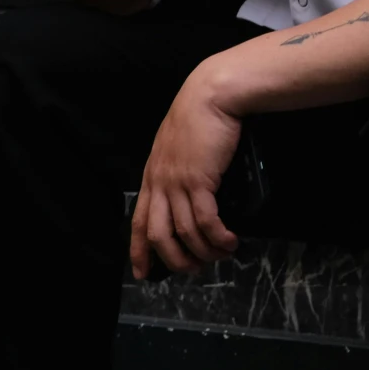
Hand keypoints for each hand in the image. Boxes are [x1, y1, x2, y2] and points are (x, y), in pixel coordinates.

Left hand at [130, 60, 245, 277]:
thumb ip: (177, 168)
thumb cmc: (198, 115)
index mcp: (152, 176)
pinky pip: (206, 220)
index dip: (139, 252)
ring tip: (221, 255)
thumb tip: (190, 191)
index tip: (143, 274)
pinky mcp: (199, 180)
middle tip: (194, 269)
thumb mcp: (177, 145)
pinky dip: (217, 236)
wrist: (211, 95)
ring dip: (204, 251)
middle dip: (175, 259)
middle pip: (158, 235)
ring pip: (184, 232)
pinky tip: (229, 241)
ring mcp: (178, 183)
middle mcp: (160, 183)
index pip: (138, 222)